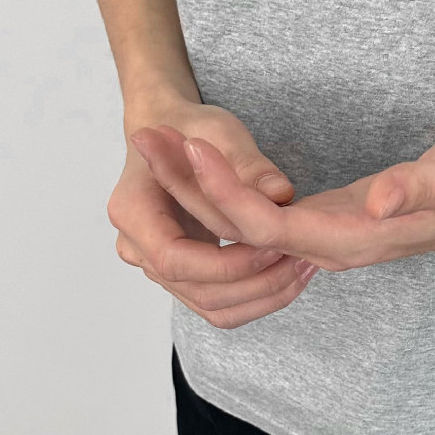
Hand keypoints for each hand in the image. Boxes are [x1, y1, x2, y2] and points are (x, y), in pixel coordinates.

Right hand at [108, 100, 317, 329]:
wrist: (174, 134)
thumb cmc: (192, 129)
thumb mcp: (220, 132)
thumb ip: (247, 163)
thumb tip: (279, 193)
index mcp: (133, 211)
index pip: (174, 260)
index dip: (225, 263)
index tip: (272, 246)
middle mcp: (136, 246)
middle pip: (195, 289)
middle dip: (252, 282)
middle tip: (299, 259)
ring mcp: (155, 265)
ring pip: (210, 305)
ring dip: (260, 295)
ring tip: (302, 266)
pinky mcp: (182, 274)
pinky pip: (218, 302)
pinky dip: (255, 296)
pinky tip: (289, 273)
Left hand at [128, 125, 434, 280]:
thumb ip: (417, 188)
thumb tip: (377, 202)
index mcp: (350, 240)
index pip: (266, 228)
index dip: (224, 190)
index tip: (189, 144)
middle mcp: (328, 247)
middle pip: (238, 231)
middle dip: (188, 185)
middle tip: (143, 132)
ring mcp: (323, 237)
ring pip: (242, 226)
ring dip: (195, 187)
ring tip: (154, 137)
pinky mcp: (324, 222)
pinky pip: (258, 219)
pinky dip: (221, 191)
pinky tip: (193, 162)